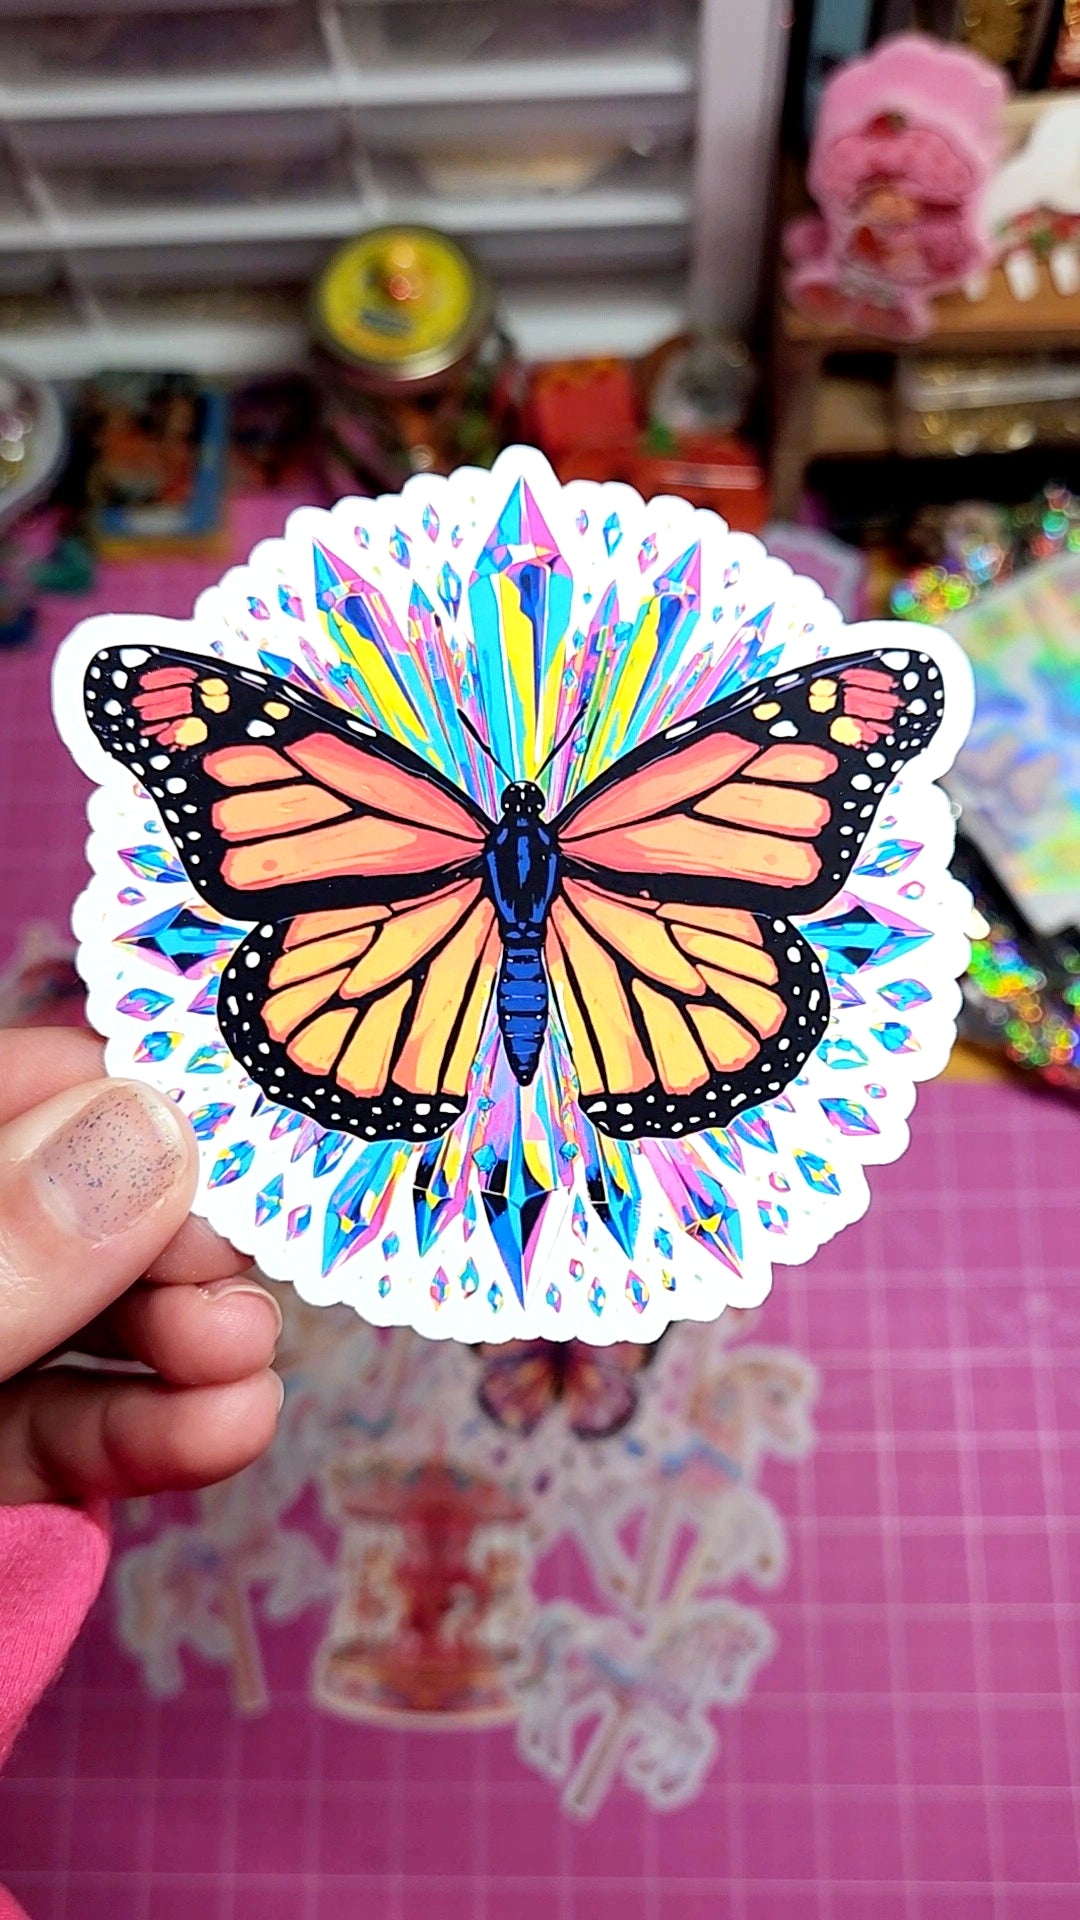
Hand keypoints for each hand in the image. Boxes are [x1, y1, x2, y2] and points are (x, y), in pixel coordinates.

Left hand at [0, 1027, 282, 1503]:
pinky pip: (58, 1430)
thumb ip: (2, 1258)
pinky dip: (149, 1430)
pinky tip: (232, 1424)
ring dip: (181, 1330)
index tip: (244, 1118)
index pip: (13, 1088)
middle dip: (168, 1226)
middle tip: (241, 1257)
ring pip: (74, 1316)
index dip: (126, 1093)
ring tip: (249, 1350)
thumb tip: (149, 1128)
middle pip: (63, 1200)